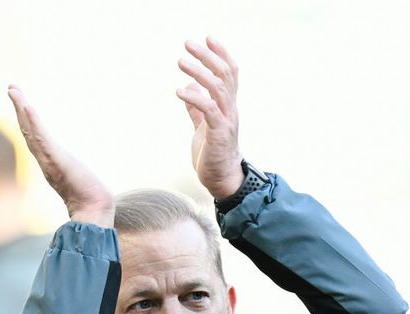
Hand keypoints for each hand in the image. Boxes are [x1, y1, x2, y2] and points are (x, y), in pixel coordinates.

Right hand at [6, 84, 113, 226]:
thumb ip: (74, 171)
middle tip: (12, 87)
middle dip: (19, 107)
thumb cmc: (90, 198)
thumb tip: (81, 169)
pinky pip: (43, 139)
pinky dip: (34, 123)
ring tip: (15, 91)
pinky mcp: (57, 161)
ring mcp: (49, 160)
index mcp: (49, 161)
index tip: (20, 99)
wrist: (94, 212)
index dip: (25, 118)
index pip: (34, 135)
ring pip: (32, 130)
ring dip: (22, 109)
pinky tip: (28, 108)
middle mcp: (45, 159)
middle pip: (28, 129)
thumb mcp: (79, 177)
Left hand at [176, 37, 243, 199]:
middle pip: (225, 75)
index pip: (230, 73)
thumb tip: (190, 89)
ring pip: (218, 88)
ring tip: (180, 61)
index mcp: (228, 106)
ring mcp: (226, 121)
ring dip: (198, 72)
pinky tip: (179, 91)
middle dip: (207, 56)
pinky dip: (194, 98)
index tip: (209, 38)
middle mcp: (231, 110)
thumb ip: (197, 108)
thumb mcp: (203, 126)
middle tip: (188, 43)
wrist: (223, 180)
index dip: (221, 54)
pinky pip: (208, 110)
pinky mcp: (219, 134)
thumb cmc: (214, 154)